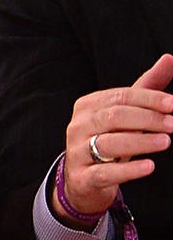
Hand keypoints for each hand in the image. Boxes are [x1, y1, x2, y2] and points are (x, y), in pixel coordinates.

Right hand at [56, 54, 172, 221]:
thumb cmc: (109, 140)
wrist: (84, 180)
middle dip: (148, 119)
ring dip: (141, 142)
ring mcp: (77, 152)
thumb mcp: (126, 115)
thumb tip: (169, 59)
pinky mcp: (81, 178)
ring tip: (165, 142)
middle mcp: (78, 126)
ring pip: (108, 143)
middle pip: (114, 116)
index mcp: (88, 105)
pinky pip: (105, 172)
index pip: (120, 96)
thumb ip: (146, 88)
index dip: (149, 99)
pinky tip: (149, 166)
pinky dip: (129, 170)